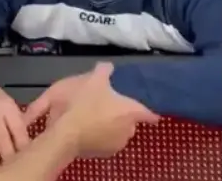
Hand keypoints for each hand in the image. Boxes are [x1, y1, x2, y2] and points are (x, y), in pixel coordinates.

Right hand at [25, 63, 159, 157]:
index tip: (154, 115)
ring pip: (118, 134)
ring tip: (97, 120)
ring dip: (112, 129)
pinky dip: (101, 139)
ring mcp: (116, 145)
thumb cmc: (86, 104)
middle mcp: (129, 131)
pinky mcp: (103, 155)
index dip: (151, 114)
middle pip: (131, 123)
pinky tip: (89, 131)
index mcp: (131, 112)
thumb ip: (104, 70)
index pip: (149, 114)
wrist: (66, 133)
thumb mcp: (94, 80)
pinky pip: (106, 144)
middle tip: (110, 109)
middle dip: (123, 118)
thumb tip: (108, 66)